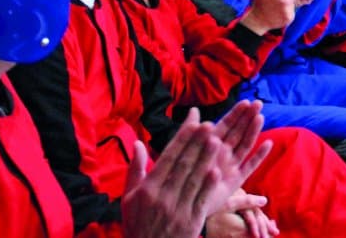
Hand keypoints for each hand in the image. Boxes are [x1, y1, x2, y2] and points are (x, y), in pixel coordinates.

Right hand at [121, 102, 271, 237]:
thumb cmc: (137, 224)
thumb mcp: (128, 199)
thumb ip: (135, 170)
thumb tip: (137, 142)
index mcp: (148, 189)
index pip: (168, 157)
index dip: (182, 138)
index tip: (193, 121)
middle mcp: (162, 197)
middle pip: (183, 165)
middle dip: (196, 143)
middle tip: (208, 124)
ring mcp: (177, 210)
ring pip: (194, 180)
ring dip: (206, 159)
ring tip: (217, 140)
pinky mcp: (191, 222)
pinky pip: (201, 201)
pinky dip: (208, 187)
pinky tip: (216, 171)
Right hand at [241, 0, 295, 33]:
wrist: (257, 21)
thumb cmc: (260, 4)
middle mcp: (285, 0)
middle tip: (276, 2)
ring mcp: (288, 10)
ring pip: (293, 3)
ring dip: (287, 5)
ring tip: (277, 8)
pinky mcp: (289, 18)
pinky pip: (292, 12)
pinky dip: (288, 13)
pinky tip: (279, 14)